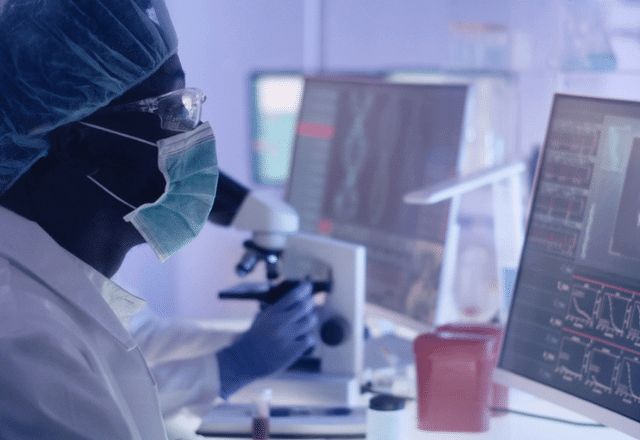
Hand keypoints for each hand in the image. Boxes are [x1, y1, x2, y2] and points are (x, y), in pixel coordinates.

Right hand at [217, 281, 317, 398]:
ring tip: (305, 322)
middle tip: (309, 304)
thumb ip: (281, 307)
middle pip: (305, 306)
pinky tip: (302, 337)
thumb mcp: (264, 317)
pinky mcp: (292, 351)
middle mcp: (280, 323)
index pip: (294, 295)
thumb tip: (303, 296)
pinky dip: (309, 337)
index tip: (308, 287)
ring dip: (310, 319)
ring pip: (310, 321)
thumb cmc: (258, 336)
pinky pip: (310, 338)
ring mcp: (286, 338)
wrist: (246, 359)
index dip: (304, 289)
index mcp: (272, 313)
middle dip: (310, 303)